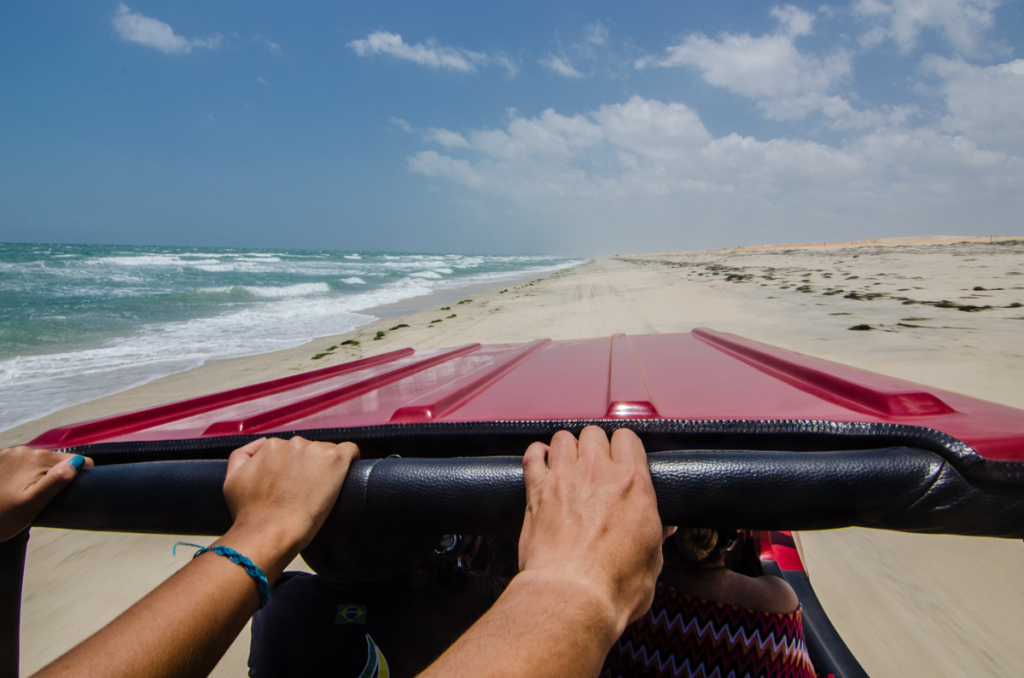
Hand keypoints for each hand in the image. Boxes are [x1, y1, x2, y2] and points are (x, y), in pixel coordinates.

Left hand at [0, 446, 92, 541]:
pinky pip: (23, 464)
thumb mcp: (32, 505)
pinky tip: (14, 490)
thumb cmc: (1, 517)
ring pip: (39, 463)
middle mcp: (24, 451)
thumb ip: (56, 482)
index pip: (75, 460)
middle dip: (54, 477)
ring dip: (38, 476)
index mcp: (38, 459)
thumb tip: (76, 463)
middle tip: (39, 499)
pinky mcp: (1, 459)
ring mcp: (10, 454)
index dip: (77, 476)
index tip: (67, 491)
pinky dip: (23, 475)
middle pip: (56, 461)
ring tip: (24, 495)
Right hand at [223, 436, 358, 554]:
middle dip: (307, 467)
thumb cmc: (251, 514)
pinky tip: (346, 474)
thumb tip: (260, 445)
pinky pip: (349, 451)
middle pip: (308, 451)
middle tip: (305, 492)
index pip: (288, 450)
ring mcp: (315, 449)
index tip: (294, 486)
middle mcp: (293, 442)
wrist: (271, 531)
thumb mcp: (232, 481)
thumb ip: (241, 456)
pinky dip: (350, 460)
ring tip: (319, 492)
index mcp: (271, 445)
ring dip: (325, 468)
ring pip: (326, 453)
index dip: (292, 469)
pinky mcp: (335, 459)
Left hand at [519, 426, 663, 630]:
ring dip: (567, 448)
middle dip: (595, 446)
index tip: (621, 459)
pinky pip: (532, 456)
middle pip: (594, 433)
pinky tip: (541, 463)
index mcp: (633, 484)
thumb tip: (663, 528)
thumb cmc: (614, 585)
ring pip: (563, 438)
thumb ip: (656, 536)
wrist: (572, 597)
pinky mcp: (537, 492)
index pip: (628, 438)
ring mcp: (564, 478)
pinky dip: (536, 456)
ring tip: (568, 463)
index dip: (624, 448)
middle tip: (595, 466)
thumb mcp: (652, 561)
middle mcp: (598, 473)